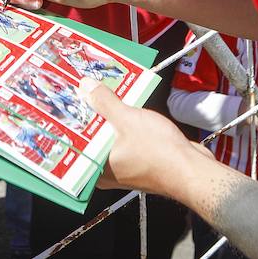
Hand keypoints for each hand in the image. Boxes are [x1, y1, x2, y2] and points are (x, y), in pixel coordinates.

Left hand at [80, 78, 209, 194]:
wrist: (192, 169)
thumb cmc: (158, 151)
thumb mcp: (127, 119)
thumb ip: (104, 102)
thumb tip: (85, 86)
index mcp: (97, 169)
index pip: (74, 143)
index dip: (70, 121)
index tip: (65, 100)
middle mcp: (107, 172)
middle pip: (92, 138)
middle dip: (90, 114)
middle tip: (82, 90)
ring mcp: (124, 167)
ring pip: (110, 137)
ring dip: (108, 117)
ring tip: (101, 92)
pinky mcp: (140, 161)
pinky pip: (125, 139)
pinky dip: (124, 124)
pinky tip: (125, 106)